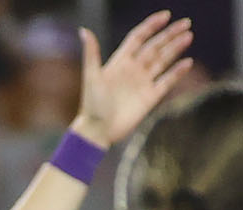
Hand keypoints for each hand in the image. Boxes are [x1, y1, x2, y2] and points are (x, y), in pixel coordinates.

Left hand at [74, 12, 192, 150]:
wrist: (98, 132)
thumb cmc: (91, 105)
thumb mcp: (91, 76)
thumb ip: (91, 53)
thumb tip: (83, 30)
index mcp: (120, 61)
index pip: (139, 38)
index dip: (151, 26)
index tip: (166, 15)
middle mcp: (133, 70)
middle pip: (155, 47)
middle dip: (170, 35)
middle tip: (186, 23)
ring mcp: (142, 83)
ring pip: (162, 61)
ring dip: (175, 49)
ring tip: (188, 36)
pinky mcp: (149, 98)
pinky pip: (166, 82)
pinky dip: (177, 73)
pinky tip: (187, 63)